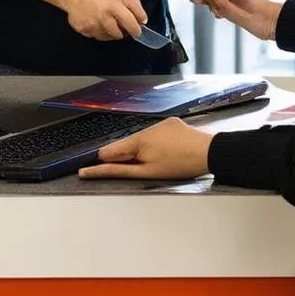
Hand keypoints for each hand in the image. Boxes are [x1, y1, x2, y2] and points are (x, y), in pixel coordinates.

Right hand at [59, 0, 147, 41]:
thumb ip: (128, 0)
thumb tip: (141, 18)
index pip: (135, 10)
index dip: (141, 18)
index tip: (142, 22)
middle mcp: (107, 9)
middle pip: (128, 26)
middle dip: (134, 31)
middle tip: (135, 32)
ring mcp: (96, 21)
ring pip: (115, 35)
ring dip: (117, 33)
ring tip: (112, 25)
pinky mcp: (87, 30)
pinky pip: (101, 37)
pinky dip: (103, 33)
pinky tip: (99, 24)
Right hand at [78, 118, 211, 179]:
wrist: (208, 152)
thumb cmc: (180, 164)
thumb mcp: (147, 172)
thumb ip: (119, 169)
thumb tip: (98, 167)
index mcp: (139, 140)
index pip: (112, 150)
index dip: (101, 160)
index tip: (86, 169)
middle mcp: (147, 128)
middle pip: (128, 145)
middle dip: (126, 156)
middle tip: (133, 168)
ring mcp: (160, 123)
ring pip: (143, 139)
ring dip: (143, 150)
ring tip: (158, 161)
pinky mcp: (171, 123)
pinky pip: (157, 133)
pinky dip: (156, 143)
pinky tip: (167, 152)